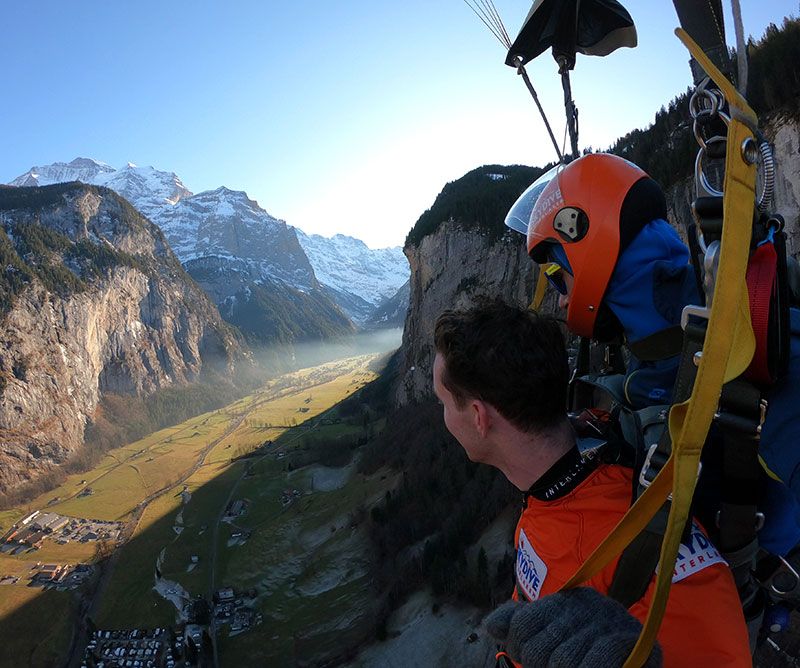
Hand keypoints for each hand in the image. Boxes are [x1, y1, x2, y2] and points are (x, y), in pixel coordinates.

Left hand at [483, 587, 661, 667]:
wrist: (640, 649)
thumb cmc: (587, 645)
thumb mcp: (552, 631)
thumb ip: (520, 624)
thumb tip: (491, 627)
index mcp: (563, 601)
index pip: (522, 625)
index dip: (518, 648)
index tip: (529, 659)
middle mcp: (585, 605)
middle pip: (540, 649)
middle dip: (541, 666)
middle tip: (553, 666)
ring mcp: (610, 622)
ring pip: (564, 661)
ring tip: (571, 667)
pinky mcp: (634, 642)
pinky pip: (598, 661)